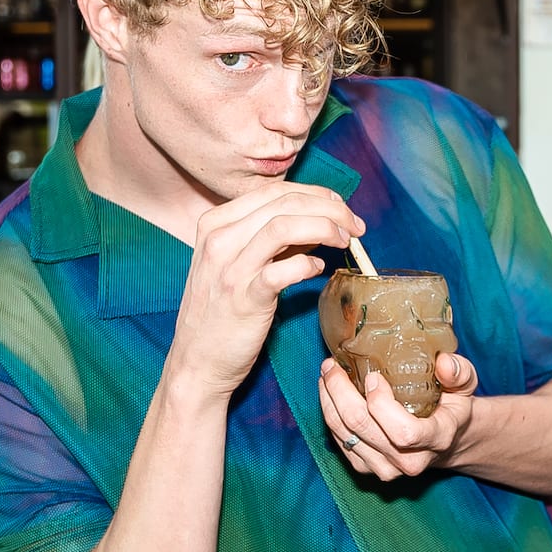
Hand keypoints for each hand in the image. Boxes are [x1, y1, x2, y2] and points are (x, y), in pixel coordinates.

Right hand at [170, 184, 363, 399]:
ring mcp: (230, 269)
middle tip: (355, 226)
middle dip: (330, 209)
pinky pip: (284, 270)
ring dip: (325, 228)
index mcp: (216, 224)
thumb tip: (317, 219)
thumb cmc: (222, 310)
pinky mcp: (245, 298)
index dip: (316, 194)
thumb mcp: (236, 262)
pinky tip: (319, 271)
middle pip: (285, 203)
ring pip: (284, 226)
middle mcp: (219, 240)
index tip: (341, 207)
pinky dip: (308, 265)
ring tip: (345, 242)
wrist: (196, 360)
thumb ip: (271, 239)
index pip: (275, 191)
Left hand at [318, 352, 480, 480]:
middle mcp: (410, 461)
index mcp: (438, 439)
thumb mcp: (465, 386)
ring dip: (329, 401)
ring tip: (327, 374)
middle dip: (340, 392)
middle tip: (332, 365)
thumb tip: (444, 363)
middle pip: (363, 428)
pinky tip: (330, 394)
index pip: (404, 432)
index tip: (373, 377)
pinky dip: (331, 415)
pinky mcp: (368, 468)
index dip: (381, 405)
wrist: (447, 441)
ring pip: (345, 435)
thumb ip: (459, 372)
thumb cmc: (453, 406)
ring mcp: (387, 469)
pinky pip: (340, 442)